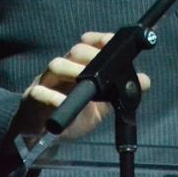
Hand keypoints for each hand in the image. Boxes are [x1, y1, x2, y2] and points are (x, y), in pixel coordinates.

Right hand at [7, 31, 151, 142]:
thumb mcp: (98, 107)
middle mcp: (61, 70)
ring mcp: (44, 83)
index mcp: (77, 67)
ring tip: (83, 80)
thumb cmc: (70, 116)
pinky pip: (38, 93)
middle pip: (73, 52)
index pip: (87, 45)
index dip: (99, 39)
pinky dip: (51, 97)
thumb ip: (118, 93)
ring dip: (71, 70)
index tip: (110, 40)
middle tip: (101, 67)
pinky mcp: (32, 100)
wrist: (39, 137)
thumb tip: (146, 81)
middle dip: (89, 55)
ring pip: (55, 65)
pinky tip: (63, 102)